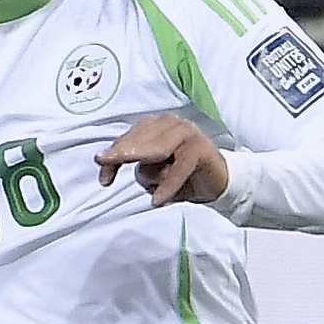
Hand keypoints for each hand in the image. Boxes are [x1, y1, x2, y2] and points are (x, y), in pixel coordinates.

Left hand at [98, 114, 231, 205]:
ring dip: (152, 178)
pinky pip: (176, 169)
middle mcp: (170, 122)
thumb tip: (107, 160)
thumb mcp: (153, 170)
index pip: (127, 138)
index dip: (112, 157)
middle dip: (121, 160)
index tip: (103, 178)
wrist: (219, 183)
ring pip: (154, 154)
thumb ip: (134, 162)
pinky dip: (167, 186)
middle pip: (137, 143)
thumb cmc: (183, 176)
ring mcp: (187, 132)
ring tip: (159, 194)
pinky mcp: (199, 148)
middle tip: (106, 180)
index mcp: (156, 124)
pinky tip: (159, 200)